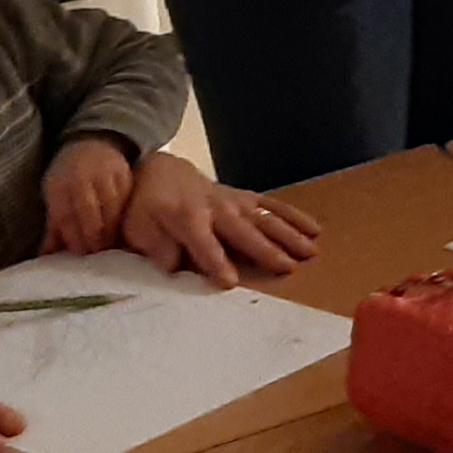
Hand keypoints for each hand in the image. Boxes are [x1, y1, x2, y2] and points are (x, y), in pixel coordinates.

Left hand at [39, 135, 133, 255]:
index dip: (73, 235)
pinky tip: (126, 229)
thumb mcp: (56, 197)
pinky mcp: (124, 172)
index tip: (80, 254)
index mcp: (59, 184)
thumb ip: (54, 227)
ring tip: (114, 245)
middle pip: (88, 209)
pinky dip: (126, 214)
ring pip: (110, 204)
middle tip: (98, 253)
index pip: (65, 214)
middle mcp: (80, 176)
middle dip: (93, 234)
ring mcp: (104, 172)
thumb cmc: (69, 178)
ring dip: (112, 227)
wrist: (90, 144)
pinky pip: (127, 197)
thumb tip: (46, 256)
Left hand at [115, 151, 320, 286]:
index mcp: (186, 219)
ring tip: (310, 251)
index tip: (230, 281)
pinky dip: (294, 216)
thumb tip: (173, 266)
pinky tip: (314, 229)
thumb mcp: (138, 228)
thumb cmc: (148, 207)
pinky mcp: (246, 197)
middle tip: (287, 267)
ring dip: (289, 235)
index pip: (203, 244)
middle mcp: (216, 209)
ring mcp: (235, 201)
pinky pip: (273, 206)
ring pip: (266, 218)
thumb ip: (156, 247)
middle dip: (265, 250)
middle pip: (244, 232)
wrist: (162, 171)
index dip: (216, 262)